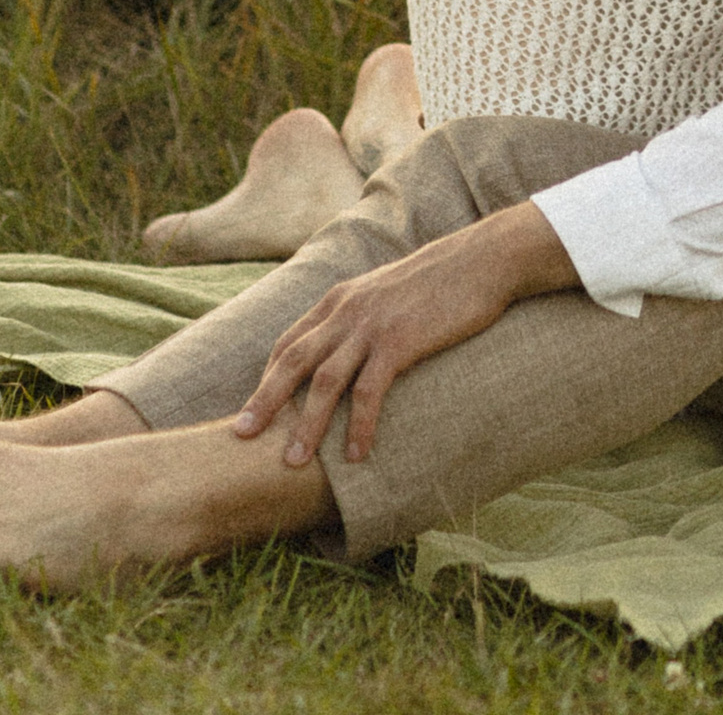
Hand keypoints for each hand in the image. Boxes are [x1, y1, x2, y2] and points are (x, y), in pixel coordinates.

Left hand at [232, 203, 576, 467]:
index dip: (268, 377)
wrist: (482, 260)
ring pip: (325, 381)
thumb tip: (349, 349)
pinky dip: (359, 425)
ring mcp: (373, 324)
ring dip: (305, 425)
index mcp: (340, 298)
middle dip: (264, 401)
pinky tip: (356, 454)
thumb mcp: (386, 292)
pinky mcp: (401, 340)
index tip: (254, 410)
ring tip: (292, 463)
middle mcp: (347, 309)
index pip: (290, 341)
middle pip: (293, 360)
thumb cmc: (440, 281)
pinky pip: (370, 390)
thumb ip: (361, 316)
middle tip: (240, 437)